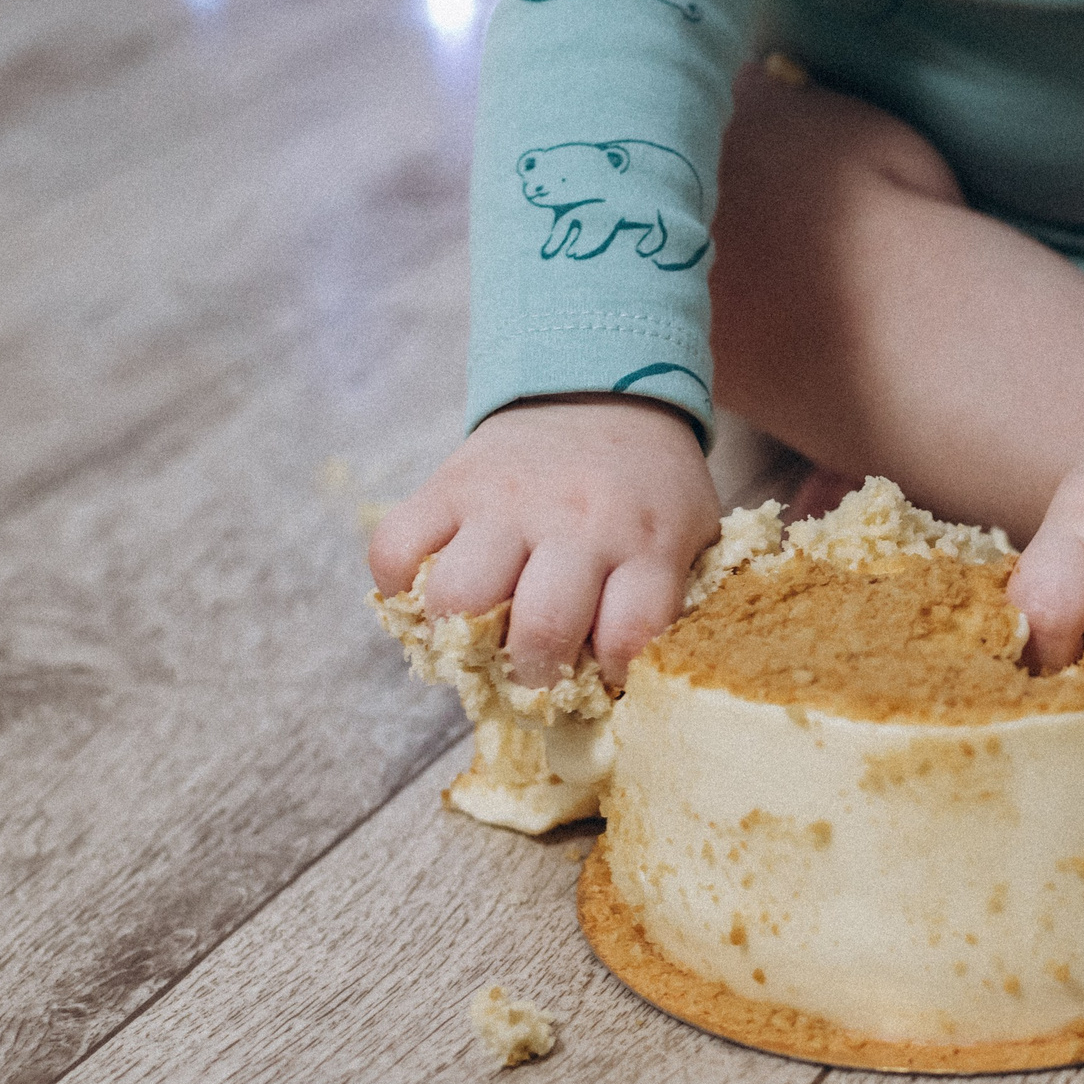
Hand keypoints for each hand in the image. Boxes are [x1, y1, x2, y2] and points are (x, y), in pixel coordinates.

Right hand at [368, 395, 720, 688]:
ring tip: (476, 640)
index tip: (601, 683)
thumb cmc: (647, 488)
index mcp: (647, 542)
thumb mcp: (686, 535)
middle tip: (534, 676)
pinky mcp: (450, 483)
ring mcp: (507, 501)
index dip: (609, 678)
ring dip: (461, 639)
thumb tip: (619, 693)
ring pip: (459, 599)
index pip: (628, 636)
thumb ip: (666, 603)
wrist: (601, 390)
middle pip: (541, 629)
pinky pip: (397, 550)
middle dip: (534, 676)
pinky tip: (429, 597)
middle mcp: (578, 522)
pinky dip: (399, 590)